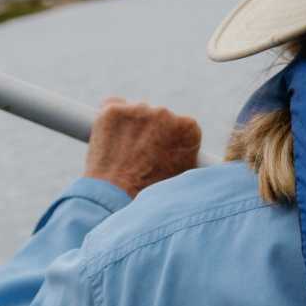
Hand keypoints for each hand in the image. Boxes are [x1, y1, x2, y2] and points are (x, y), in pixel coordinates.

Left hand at [84, 99, 201, 198]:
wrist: (114, 199)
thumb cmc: (151, 194)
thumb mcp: (183, 177)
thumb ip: (189, 156)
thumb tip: (194, 154)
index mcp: (188, 128)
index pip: (182, 127)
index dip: (172, 142)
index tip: (162, 156)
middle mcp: (165, 113)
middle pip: (159, 118)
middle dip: (152, 133)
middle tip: (141, 158)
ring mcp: (137, 110)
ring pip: (135, 113)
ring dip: (131, 127)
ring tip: (124, 155)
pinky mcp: (112, 110)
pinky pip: (113, 106)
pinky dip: (112, 120)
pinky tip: (111, 140)